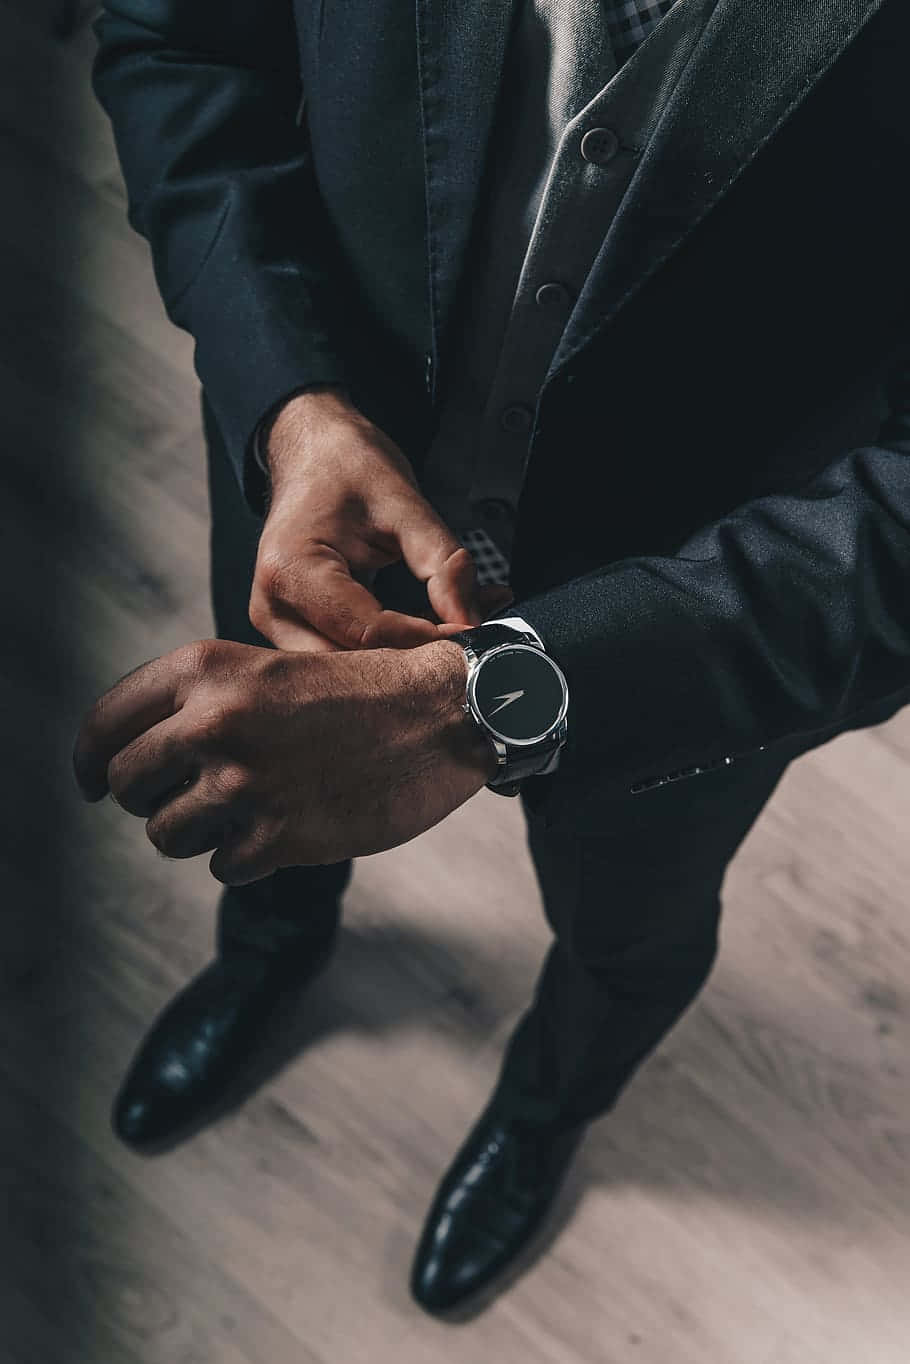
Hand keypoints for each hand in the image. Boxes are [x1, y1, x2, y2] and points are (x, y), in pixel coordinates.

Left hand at [72, 636, 497, 884]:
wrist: (441, 714)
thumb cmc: (358, 690)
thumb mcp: (267, 668)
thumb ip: (202, 702)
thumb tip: (139, 757)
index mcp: (204, 670)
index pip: (104, 725)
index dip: (89, 761)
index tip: (93, 782)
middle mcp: (213, 723)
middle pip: (126, 785)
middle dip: (149, 799)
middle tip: (186, 799)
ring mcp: (244, 782)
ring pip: (165, 834)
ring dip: (197, 833)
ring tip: (243, 813)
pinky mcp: (278, 835)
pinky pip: (222, 866)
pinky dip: (246, 857)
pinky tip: (283, 828)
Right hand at [248, 386, 513, 651]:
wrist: (311, 450)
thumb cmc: (349, 466)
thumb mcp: (405, 503)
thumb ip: (441, 563)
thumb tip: (471, 621)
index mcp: (291, 570)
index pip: (368, 632)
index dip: (426, 639)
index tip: (474, 632)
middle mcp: (272, 607)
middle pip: (351, 665)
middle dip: (412, 662)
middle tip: (469, 641)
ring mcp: (277, 624)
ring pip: (347, 672)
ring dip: (402, 662)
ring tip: (452, 634)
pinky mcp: (291, 631)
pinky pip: (343, 657)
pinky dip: (388, 652)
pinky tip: (429, 631)